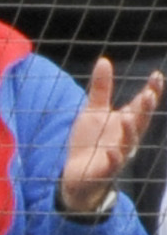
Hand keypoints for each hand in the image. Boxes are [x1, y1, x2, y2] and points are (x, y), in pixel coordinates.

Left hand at [59, 58, 161, 214]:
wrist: (77, 174)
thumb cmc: (90, 141)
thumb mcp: (94, 111)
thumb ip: (101, 88)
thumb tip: (105, 60)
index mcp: (127, 122)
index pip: (142, 105)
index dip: (151, 92)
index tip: (157, 76)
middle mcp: (127, 137)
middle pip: (140, 121)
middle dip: (145, 109)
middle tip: (149, 94)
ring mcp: (118, 154)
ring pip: (128, 142)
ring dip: (130, 130)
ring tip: (128, 117)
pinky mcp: (105, 169)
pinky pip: (112, 164)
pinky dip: (113, 157)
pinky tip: (111, 151)